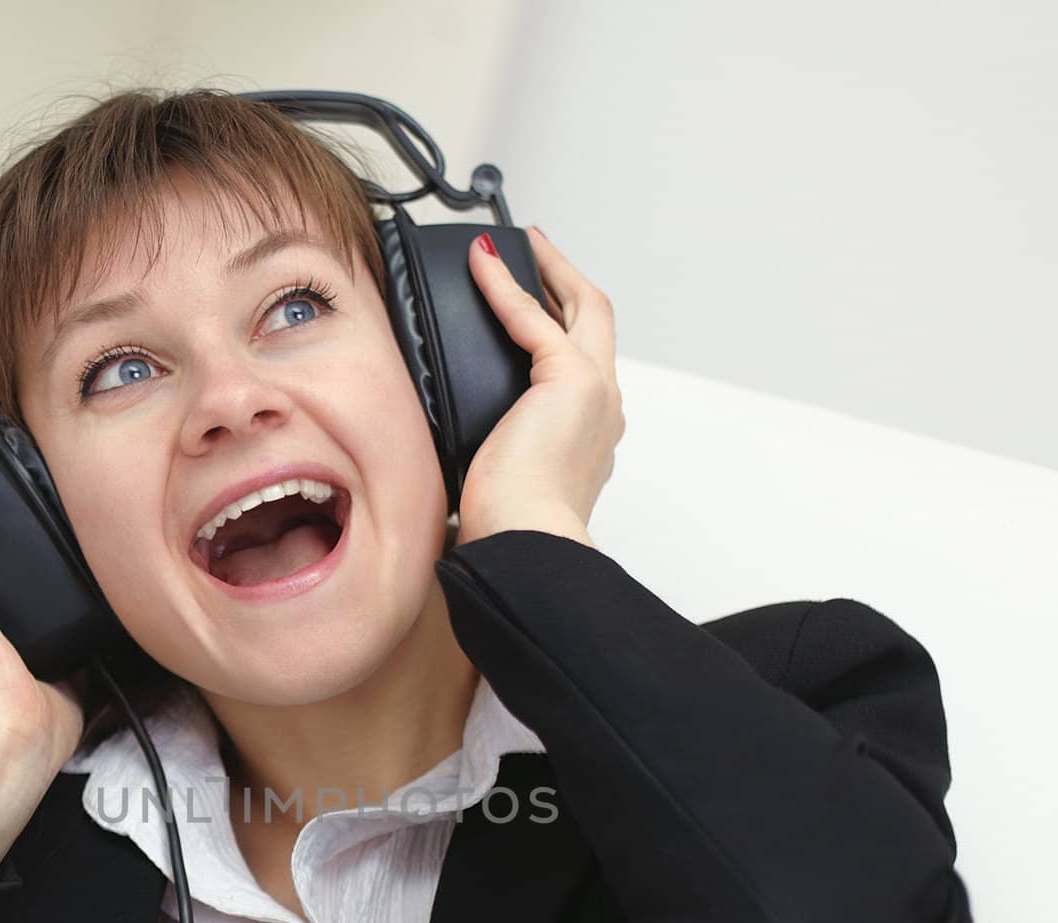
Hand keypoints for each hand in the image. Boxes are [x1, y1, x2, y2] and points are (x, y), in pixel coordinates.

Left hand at [454, 225, 624, 548]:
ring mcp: (595, 392)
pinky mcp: (571, 380)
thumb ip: (497, 452)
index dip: (562, 327)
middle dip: (569, 283)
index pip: (583, 364)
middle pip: (596, 324)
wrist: (527, 541)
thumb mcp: (503, 479)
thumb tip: (453, 453)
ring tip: (517, 246)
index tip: (538, 303)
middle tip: (537, 253)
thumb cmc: (511, 528)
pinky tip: (481, 265)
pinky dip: (505, 287)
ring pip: (582, 310)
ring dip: (550, 272)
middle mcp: (604, 409)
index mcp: (590, 437)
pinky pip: (533, 317)